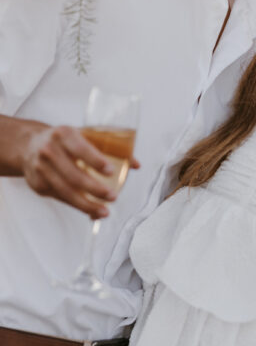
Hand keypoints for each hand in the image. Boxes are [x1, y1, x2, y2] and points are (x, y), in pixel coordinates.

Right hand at [22, 123, 138, 218]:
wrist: (28, 145)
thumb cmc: (64, 140)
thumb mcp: (83, 135)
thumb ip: (110, 147)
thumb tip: (136, 164)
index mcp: (64, 134)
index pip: (81, 148)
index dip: (96, 160)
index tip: (111, 171)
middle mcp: (49, 151)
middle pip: (73, 175)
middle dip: (95, 189)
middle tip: (113, 197)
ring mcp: (41, 169)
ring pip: (66, 191)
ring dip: (87, 204)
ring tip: (104, 211)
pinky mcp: (38, 185)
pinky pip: (61, 198)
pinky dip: (78, 206)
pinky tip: (92, 211)